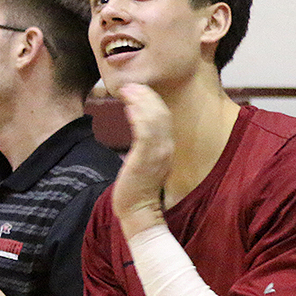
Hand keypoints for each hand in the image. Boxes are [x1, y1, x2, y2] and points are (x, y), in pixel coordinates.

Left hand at [112, 83, 175, 229]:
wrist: (138, 210)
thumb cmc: (139, 187)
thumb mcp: (148, 162)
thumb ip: (147, 145)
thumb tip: (139, 129)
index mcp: (168, 148)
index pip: (165, 117)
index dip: (153, 101)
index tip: (140, 89)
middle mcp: (167, 148)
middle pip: (161, 114)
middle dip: (147, 96)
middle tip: (132, 84)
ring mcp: (158, 154)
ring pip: (154, 119)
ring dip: (141, 102)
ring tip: (128, 90)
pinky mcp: (146, 159)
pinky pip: (145, 132)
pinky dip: (138, 116)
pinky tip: (127, 106)